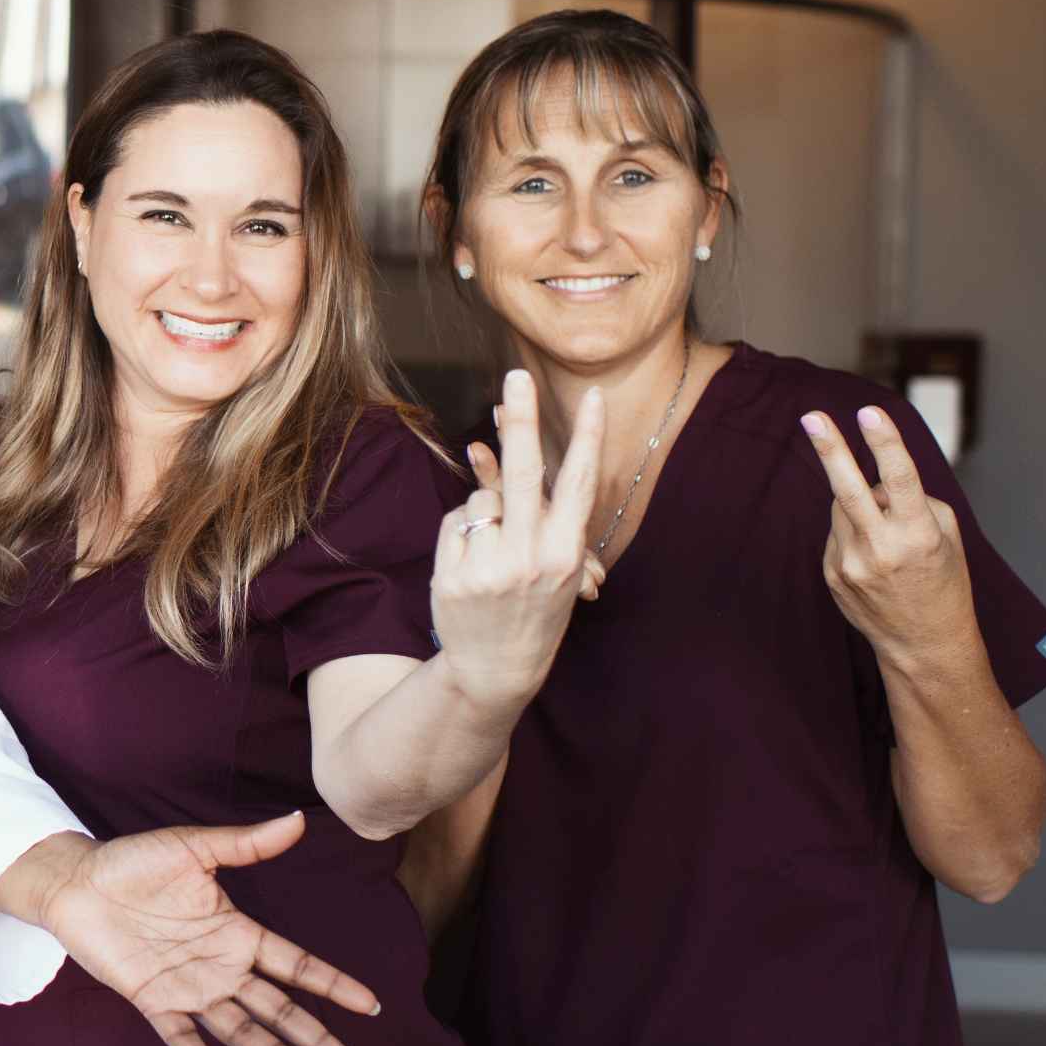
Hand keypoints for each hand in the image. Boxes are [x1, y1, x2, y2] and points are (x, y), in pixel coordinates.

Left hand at [34, 815, 383, 1045]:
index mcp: (237, 933)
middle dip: (315, 1037)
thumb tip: (297, 819)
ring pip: (240, 1028)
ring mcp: (188, 987)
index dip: (332, 985)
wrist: (77, 881)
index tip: (370, 1006)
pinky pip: (179, 1036)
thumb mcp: (194, 848)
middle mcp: (220, 967)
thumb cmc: (134, 862)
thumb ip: (246, 844)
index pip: (297, 965)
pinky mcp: (151, 999)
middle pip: (279, 1008)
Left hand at [438, 371, 604, 705]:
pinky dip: (460, 534)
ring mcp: (490, 569)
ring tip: (495, 553)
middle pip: (523, 474)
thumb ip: (538, 515)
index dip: (587, 439)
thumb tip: (486, 450)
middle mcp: (532, 559)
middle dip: (521, 421)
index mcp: (567, 554)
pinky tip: (470, 566)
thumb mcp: (555, 567)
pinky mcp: (453, 577)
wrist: (496, 668)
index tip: (592, 398)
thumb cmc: (533, 607)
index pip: (578, 485)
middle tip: (515, 377)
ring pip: (481, 501)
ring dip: (485, 512)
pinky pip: (453, 523)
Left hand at [802, 406, 975, 662]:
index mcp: (918, 536)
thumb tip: (876, 480)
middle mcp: (880, 549)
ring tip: (886, 534)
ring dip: (859, 504)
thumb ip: (914, 500)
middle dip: (830, 449)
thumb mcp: (947, 536)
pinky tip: (872, 556)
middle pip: (848, 490)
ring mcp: (850, 564)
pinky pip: (837, 531)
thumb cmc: (943, 581)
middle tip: (812, 416)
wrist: (923, 645)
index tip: (870, 413)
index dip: (886, 444)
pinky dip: (852, 529)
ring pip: (843, 507)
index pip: (901, 480)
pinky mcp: (830, 574)